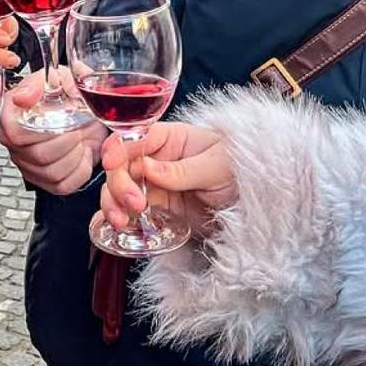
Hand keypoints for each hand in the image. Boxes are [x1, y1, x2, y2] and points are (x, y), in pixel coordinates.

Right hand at [0, 70, 106, 193]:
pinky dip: (80, 170)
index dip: (40, 130)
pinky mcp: (43, 180)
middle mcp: (13, 142)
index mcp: (11, 115)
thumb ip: (44, 82)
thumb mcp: (61, 76)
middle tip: (79, 125)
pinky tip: (82, 154)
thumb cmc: (69, 93)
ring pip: (51, 172)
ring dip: (75, 155)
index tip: (59, 117)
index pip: (14, 133)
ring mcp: (26, 163)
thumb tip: (25, 97)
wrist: (85, 112)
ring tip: (81, 138)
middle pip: (39, 154)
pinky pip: (62, 185)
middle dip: (68, 140)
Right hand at [99, 122, 234, 238]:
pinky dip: (118, 219)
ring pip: (118, 190)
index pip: (134, 138)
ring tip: (121, 222)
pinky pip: (129, 213)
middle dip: (119, 185)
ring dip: (113, 204)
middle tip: (135, 204)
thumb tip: (148, 168)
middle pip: (121, 167)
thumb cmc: (239, 172)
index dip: (118, 149)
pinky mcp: (155, 209)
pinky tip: (115, 227)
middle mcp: (154, 160)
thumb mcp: (216, 167)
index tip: (112, 164)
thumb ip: (182, 169)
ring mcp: (152, 185)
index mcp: (169, 139)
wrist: (253, 204)